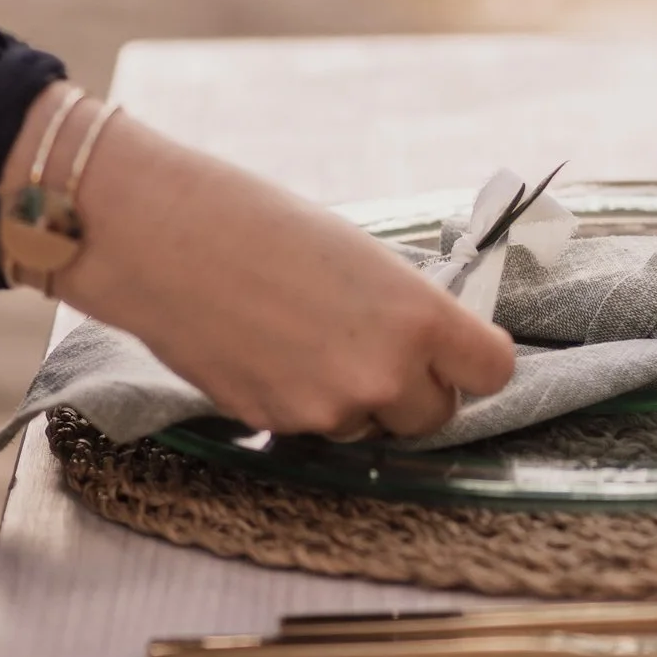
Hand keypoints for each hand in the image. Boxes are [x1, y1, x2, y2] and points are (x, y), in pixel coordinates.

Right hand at [5, 92, 515, 437]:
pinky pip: (318, 431)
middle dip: (415, 389)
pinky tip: (272, 354)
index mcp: (418, 316)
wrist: (162, 239)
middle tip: (375, 346)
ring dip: (357, 400)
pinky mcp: (279, 425)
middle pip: (436, 415)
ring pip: (372, 427)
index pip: (493, 371)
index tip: (458, 351)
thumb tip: (424, 343)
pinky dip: (305, 403)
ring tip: (308, 339)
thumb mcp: (360, 255)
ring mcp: (330, 409)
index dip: (474, 361)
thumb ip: (402, 308)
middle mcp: (385, 373)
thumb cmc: (259, 224)